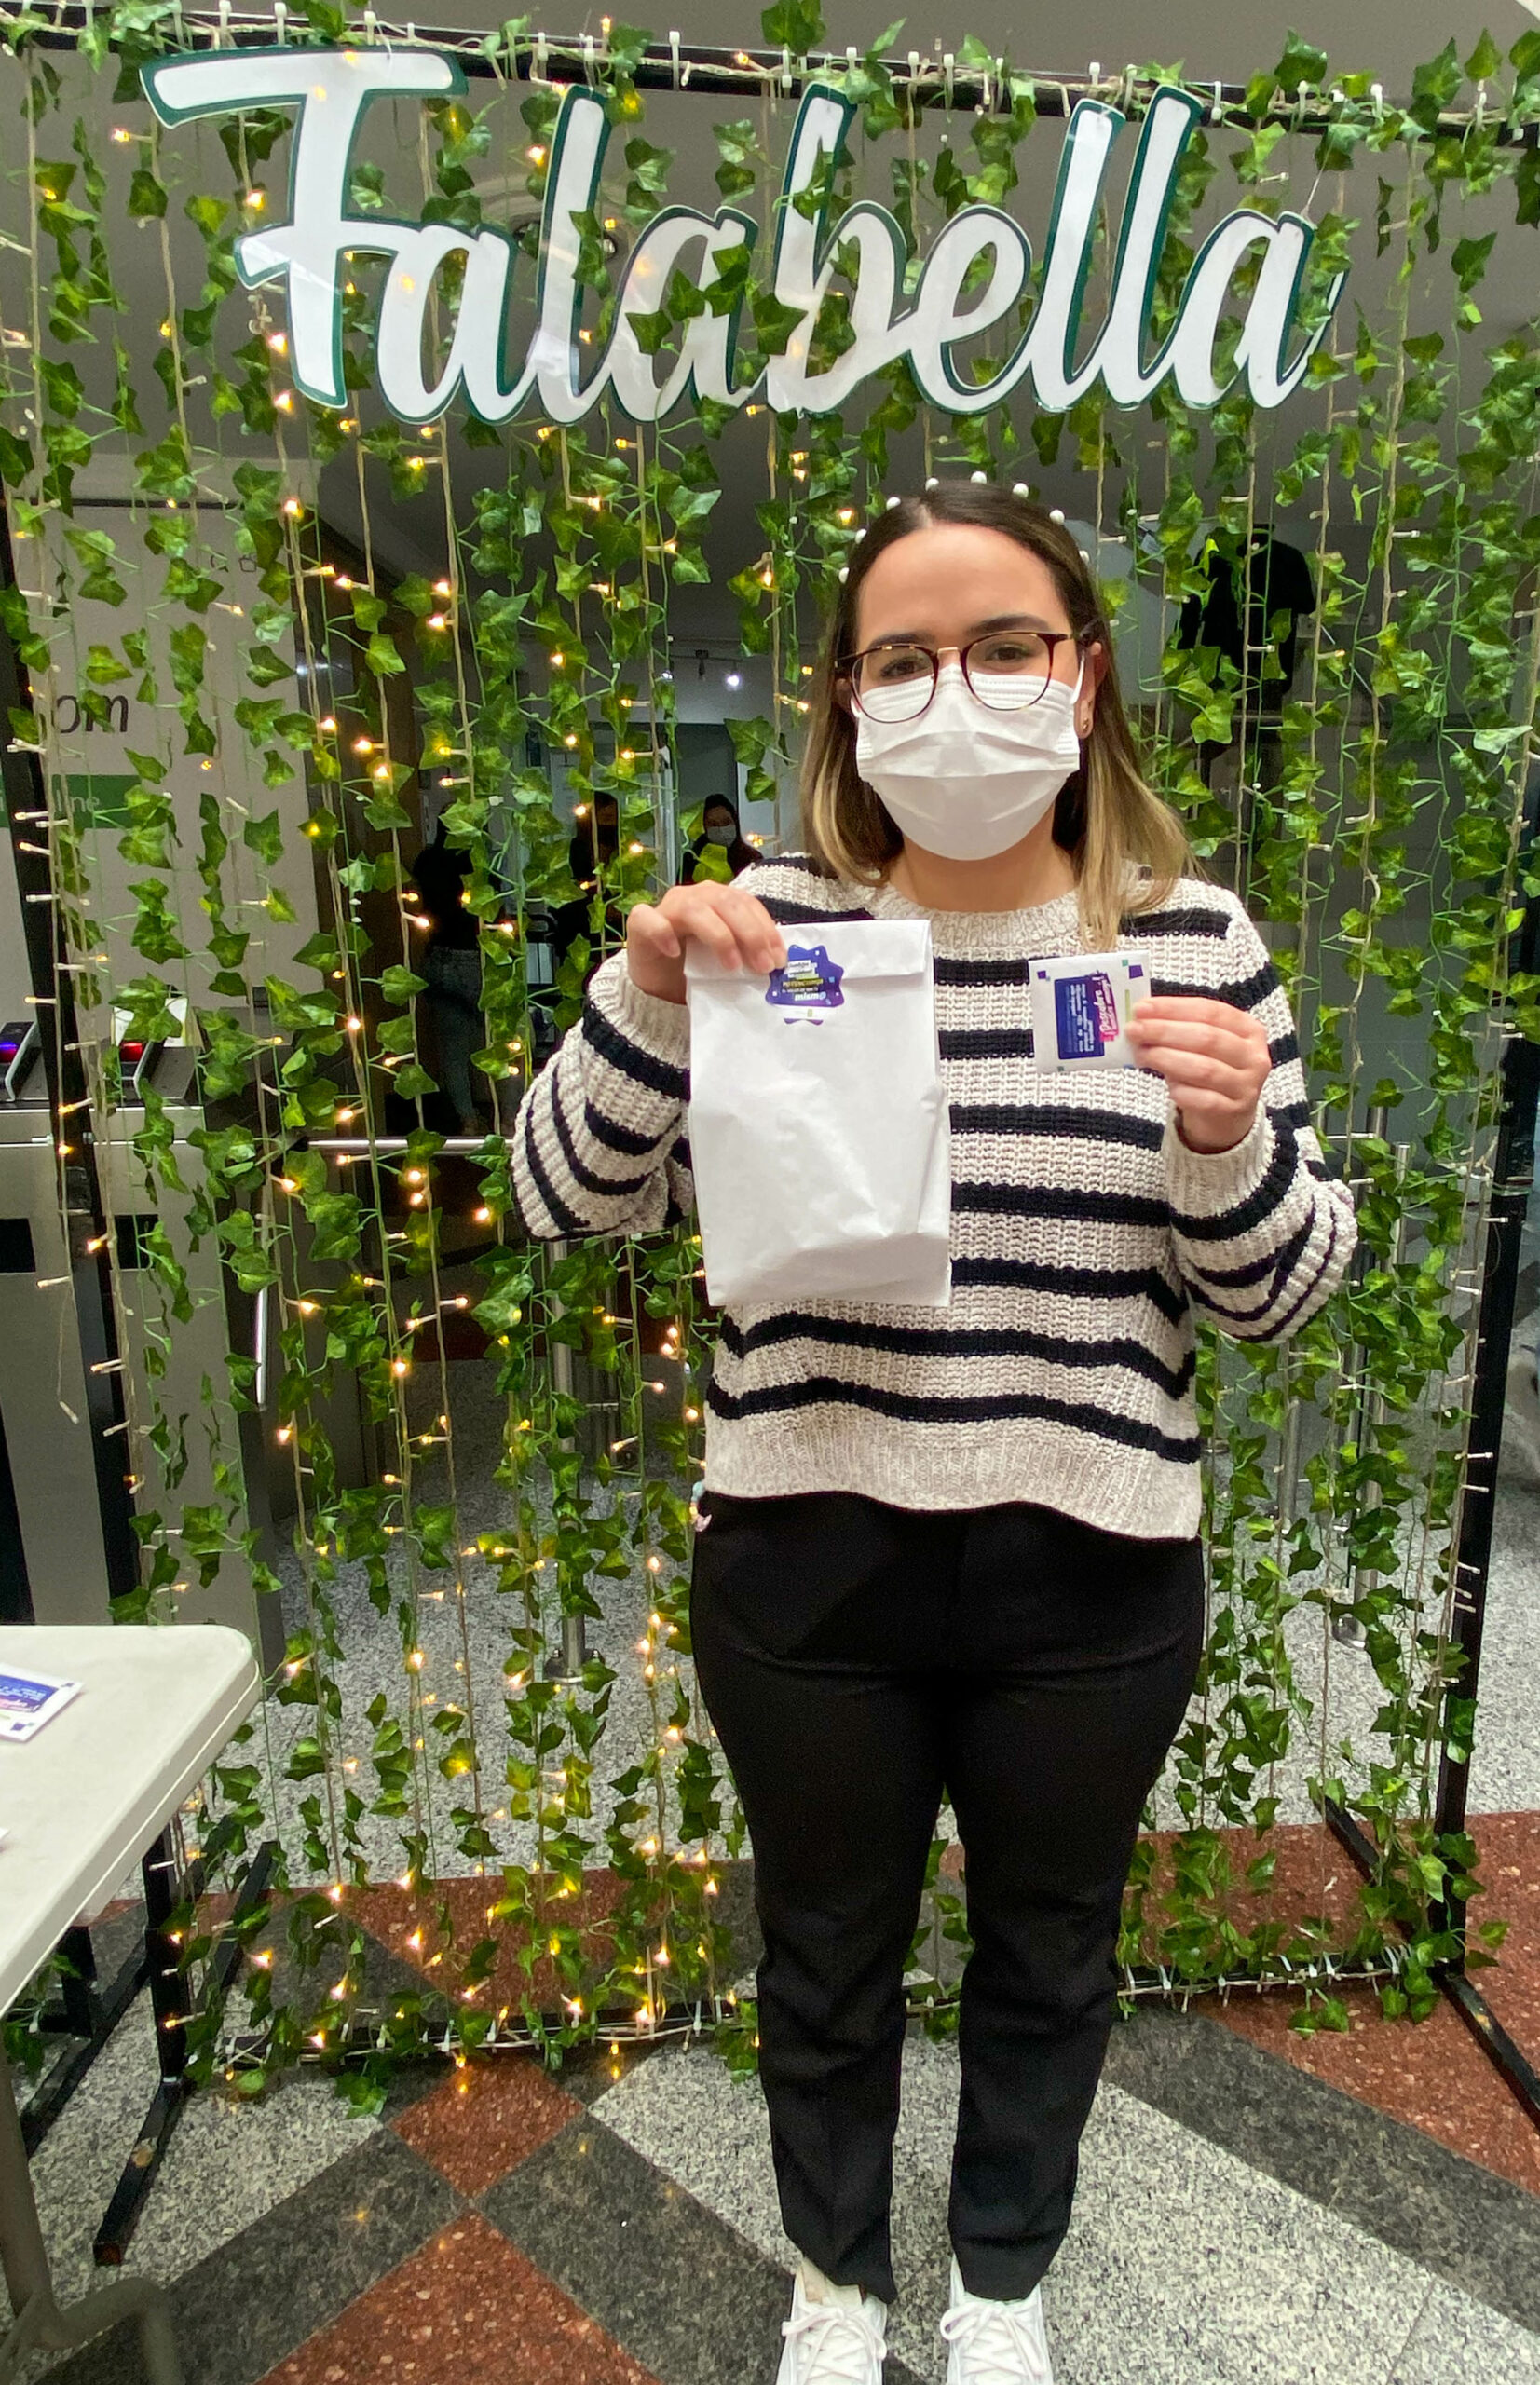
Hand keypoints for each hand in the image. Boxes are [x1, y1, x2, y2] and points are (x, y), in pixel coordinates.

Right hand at [626, 880, 787, 1005]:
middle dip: (750, 934)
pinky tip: (674, 953)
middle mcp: (695, 897)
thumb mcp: (727, 962)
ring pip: (694, 908)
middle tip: (763, 967)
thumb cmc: (693, 969)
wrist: (655, 982)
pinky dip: (662, 933)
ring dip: (719, 936)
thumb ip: (747, 957)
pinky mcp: (641, 924)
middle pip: (727, 903)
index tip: (779, 959)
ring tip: (732, 966)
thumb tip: (777, 968)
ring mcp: (667, 908)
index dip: (766, 929)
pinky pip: (649, 920)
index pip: (748, 904)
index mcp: (718, 901)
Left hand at [1125, 995, 1270, 1153]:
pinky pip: (1205, 1100)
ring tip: (1142, 1055)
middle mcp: (1253, 1055)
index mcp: (1248, 1028)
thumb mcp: (1202, 1045)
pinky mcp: (1235, 1111)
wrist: (1227, 1115)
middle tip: (1134, 1031)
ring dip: (1167, 1059)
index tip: (1141, 1008)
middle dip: (1165, 1032)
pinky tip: (1168, 1088)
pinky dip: (1183, 1092)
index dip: (1173, 1008)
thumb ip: (1178, 1028)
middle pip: (1206, 1038)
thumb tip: (1141, 1018)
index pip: (1210, 1011)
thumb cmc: (1211, 1069)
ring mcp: (1247, 1085)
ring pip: (1204, 1069)